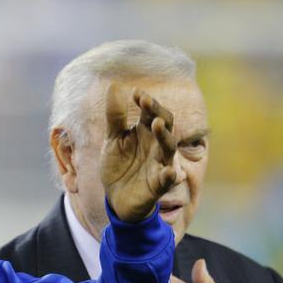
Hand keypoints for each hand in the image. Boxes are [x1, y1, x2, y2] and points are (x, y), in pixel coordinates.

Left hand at [101, 83, 177, 221]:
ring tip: (157, 124)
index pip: (152, 113)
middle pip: (165, 126)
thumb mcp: (113, 139)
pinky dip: (169, 175)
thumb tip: (114, 85)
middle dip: (157, 113)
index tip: (136, 93)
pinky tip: (169, 171)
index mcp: (146, 132)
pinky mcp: (158, 185)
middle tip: (146, 102)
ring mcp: (159, 164)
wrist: (116, 197)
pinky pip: (167, 179)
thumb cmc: (119, 164)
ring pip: (168, 148)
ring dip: (165, 137)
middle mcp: (156, 146)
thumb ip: (115, 116)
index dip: (147, 102)